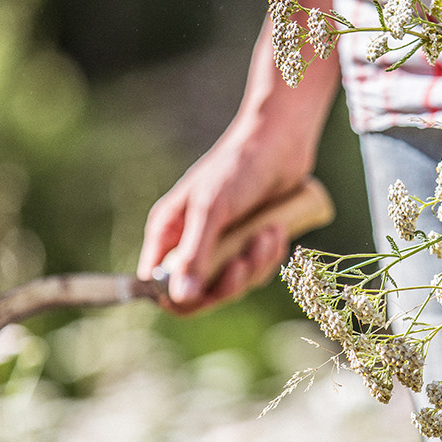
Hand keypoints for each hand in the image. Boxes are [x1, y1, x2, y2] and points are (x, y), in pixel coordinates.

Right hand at [137, 129, 298, 315]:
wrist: (282, 142)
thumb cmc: (238, 167)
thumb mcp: (212, 211)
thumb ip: (195, 256)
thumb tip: (179, 298)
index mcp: (168, 233)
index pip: (159, 286)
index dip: (179, 299)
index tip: (206, 294)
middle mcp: (190, 243)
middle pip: (201, 293)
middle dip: (230, 281)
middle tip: (246, 260)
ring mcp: (221, 245)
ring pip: (234, 284)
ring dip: (256, 264)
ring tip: (269, 233)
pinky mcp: (249, 244)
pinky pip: (257, 271)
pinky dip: (269, 256)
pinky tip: (277, 231)